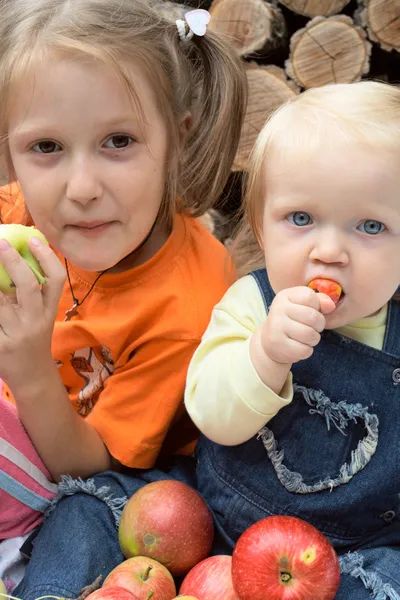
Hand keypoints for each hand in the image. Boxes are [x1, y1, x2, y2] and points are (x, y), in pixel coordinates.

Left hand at [0, 237, 64, 387]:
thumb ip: (30, 295)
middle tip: (1, 244)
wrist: (32, 378)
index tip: (34, 240)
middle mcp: (35, 322)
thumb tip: (13, 259)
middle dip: (14, 262)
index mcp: (48, 311)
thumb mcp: (40, 318)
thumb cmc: (33, 340)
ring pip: (0, 303)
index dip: (47, 258)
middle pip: (28, 287)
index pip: (55, 281)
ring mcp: (15, 336)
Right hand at [259, 286, 335, 366]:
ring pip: (310, 335)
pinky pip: (305, 350)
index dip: (317, 306)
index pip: (310, 297)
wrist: (269, 341)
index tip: (310, 312)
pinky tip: (298, 346)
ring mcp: (276, 327)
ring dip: (313, 339)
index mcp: (284, 296)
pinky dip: (306, 351)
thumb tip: (331, 305)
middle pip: (313, 317)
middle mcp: (278, 309)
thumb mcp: (302, 305)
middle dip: (319, 326)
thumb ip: (319, 301)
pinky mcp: (278, 344)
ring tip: (305, 338)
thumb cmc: (291, 320)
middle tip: (311, 328)